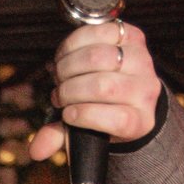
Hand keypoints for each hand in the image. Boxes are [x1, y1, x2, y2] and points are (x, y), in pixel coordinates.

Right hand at [28, 20, 162, 162]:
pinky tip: (66, 54)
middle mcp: (147, 92)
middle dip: (71, 89)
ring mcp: (143, 62)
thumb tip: (36, 151)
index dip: (87, 115)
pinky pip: (101, 32)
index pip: (120, 120)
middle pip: (105, 87)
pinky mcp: (134, 37)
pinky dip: (75, 43)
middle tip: (60, 93)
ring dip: (70, 66)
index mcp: (140, 122)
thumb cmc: (103, 111)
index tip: (68, 115)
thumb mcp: (87, 130)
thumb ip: (63, 138)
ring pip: (100, 58)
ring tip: (61, 74)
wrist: (127, 87)